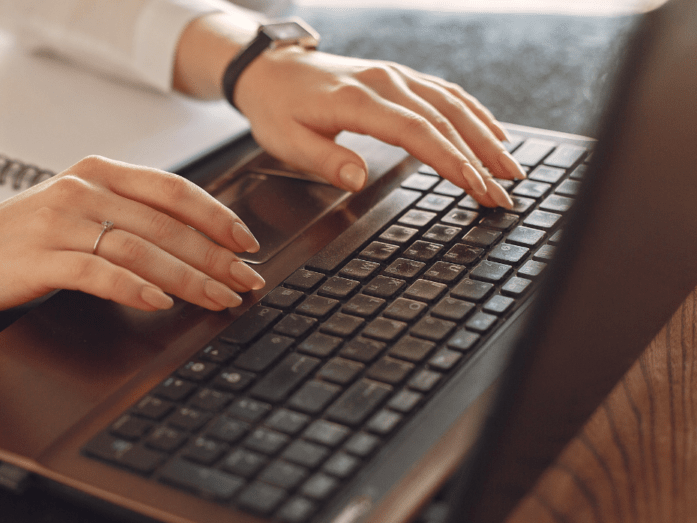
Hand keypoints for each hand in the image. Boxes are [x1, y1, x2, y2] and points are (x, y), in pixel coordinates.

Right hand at [0, 156, 264, 314]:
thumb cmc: (21, 236)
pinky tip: (160, 303)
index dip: (217, 216)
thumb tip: (194, 242)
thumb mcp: (77, 210)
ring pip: (142, 248)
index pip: (173, 190)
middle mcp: (83, 190)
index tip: (248, 243)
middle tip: (247, 282)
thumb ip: (126, 215)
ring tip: (220, 299)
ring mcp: (61, 222)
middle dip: (216, 257)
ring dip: (189, 277)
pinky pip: (99, 273)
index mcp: (98, 173)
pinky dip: (135, 288)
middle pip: (166, 224)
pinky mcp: (42, 258)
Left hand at [234, 47, 524, 207]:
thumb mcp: (286, 141)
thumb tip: (357, 178)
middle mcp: (385, 82)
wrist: (271, 69)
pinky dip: (475, 113)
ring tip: (511, 170)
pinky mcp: (399, 78)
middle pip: (444, 120)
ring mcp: (396, 77)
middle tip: (504, 193)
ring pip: (453, 105)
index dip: (450, 160)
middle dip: (479, 158)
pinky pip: (446, 93)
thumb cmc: (277, 107)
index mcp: (359, 101)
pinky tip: (494, 134)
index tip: (475, 186)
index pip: (417, 132)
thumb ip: (324, 160)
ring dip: (486, 137)